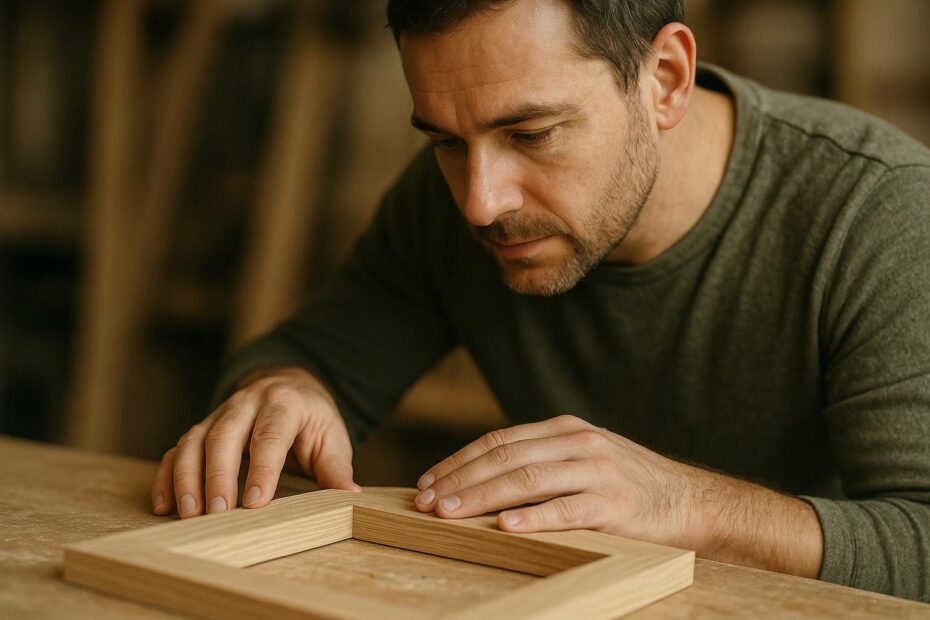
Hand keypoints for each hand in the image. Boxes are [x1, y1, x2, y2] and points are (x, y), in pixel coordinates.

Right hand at [150, 366, 359, 517]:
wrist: (288, 386)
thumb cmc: (311, 419)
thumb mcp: (331, 437)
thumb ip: (335, 467)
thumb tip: (350, 496)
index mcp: (284, 403)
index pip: (269, 435)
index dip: (261, 468)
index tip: (256, 502)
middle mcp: (247, 404)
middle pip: (224, 436)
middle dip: (217, 475)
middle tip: (216, 513)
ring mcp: (219, 414)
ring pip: (194, 441)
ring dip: (187, 478)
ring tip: (189, 515)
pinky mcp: (202, 429)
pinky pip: (176, 449)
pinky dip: (167, 477)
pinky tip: (164, 506)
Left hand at [411, 414, 822, 577]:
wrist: (690, 500)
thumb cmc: (627, 483)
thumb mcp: (583, 457)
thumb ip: (540, 459)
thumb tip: (481, 477)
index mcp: (566, 429)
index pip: (499, 440)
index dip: (459, 461)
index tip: (428, 483)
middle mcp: (578, 443)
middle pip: (506, 457)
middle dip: (460, 479)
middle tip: (426, 502)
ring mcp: (597, 471)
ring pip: (528, 479)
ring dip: (483, 496)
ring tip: (450, 512)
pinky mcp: (614, 504)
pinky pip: (566, 510)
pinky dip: (534, 518)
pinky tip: (505, 527)